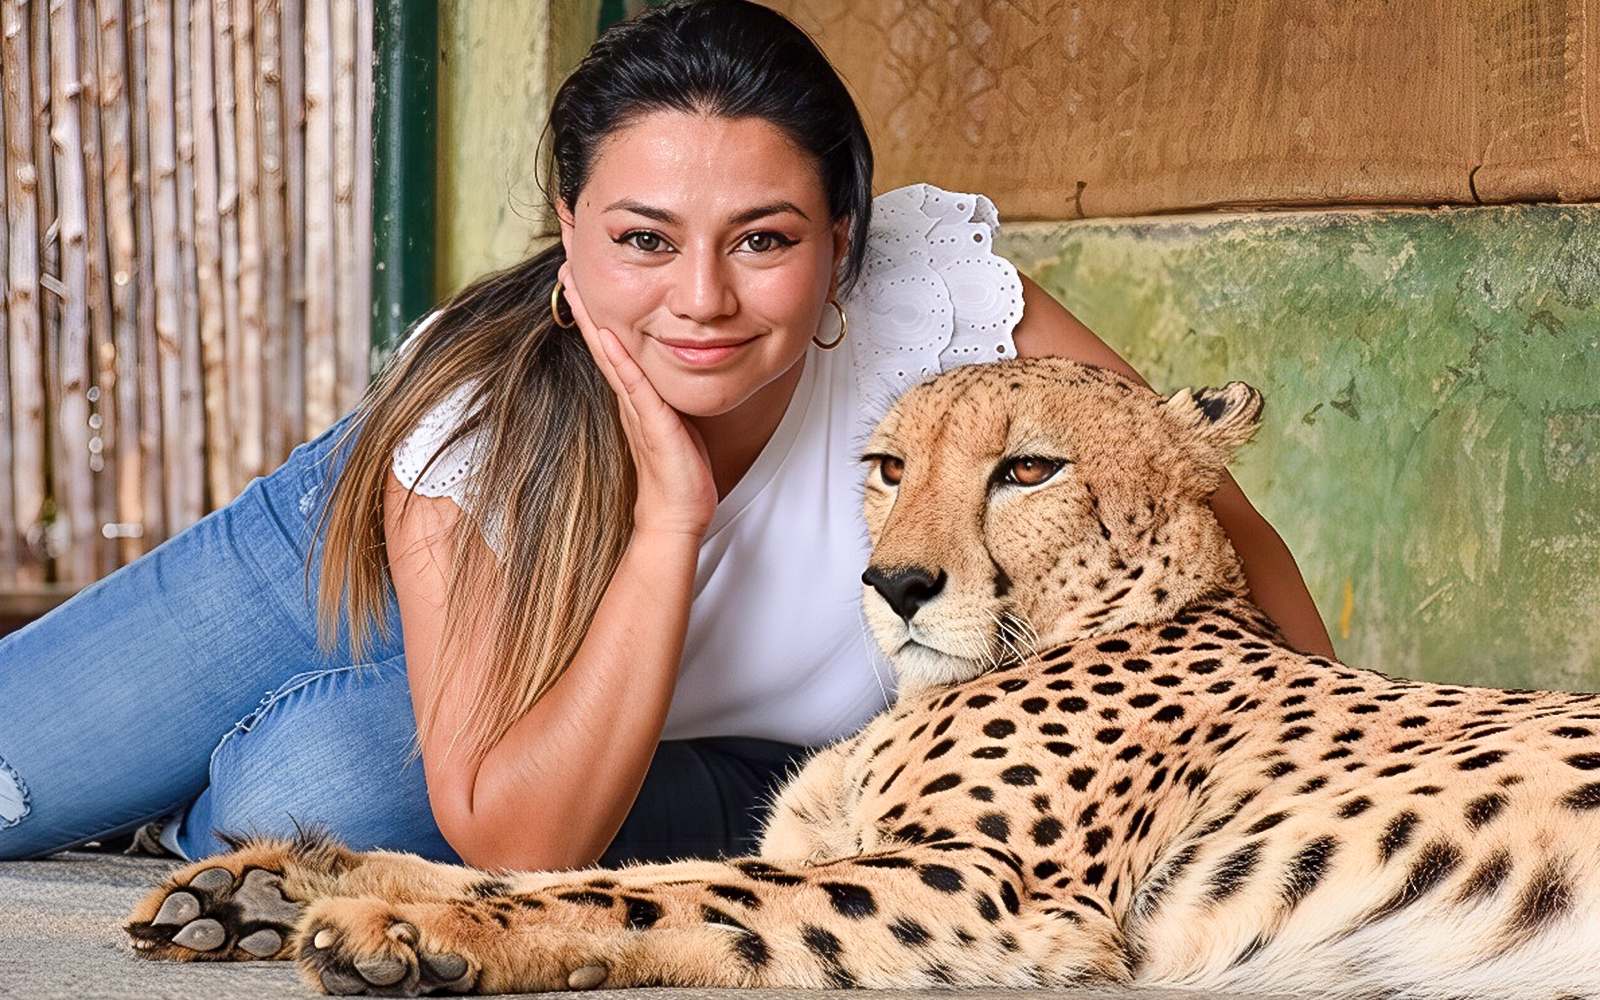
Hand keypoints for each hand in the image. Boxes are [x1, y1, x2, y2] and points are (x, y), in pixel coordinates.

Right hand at [559, 263, 717, 539]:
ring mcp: (636, 409)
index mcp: (633, 393)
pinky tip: (610, 336)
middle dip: (583, 299)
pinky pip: (635, 386)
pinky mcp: (652, 424)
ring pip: (610, 354)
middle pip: (601, 338)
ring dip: (592, 317)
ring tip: (573, 282)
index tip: (580, 273)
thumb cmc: (678, 475)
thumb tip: (672, 370)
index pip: (609, 341)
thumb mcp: (673, 423)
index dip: (594, 307)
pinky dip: (621, 360)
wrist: (676, 516)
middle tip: (566, 260)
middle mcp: (628, 396)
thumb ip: (664, 396)